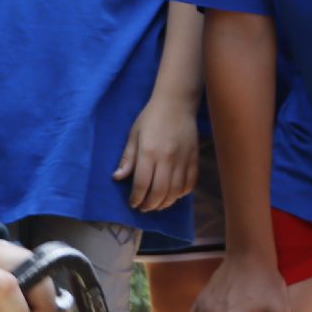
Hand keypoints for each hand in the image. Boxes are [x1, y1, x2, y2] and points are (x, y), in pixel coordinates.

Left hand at [113, 95, 198, 211]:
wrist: (176, 104)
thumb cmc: (151, 118)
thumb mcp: (134, 135)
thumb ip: (128, 158)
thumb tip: (117, 178)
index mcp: (149, 152)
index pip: (142, 184)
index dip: (136, 198)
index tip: (133, 203)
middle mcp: (167, 158)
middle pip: (159, 192)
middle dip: (150, 205)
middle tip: (143, 207)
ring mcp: (183, 160)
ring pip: (175, 192)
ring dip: (165, 203)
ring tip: (157, 204)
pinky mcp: (194, 159)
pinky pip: (189, 184)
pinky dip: (181, 194)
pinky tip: (173, 195)